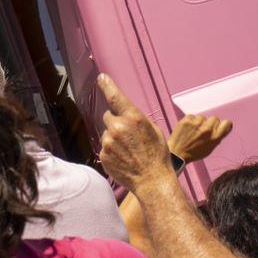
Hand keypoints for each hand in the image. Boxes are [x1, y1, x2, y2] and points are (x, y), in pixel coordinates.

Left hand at [97, 74, 173, 192]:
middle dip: (116, 122)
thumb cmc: (156, 154)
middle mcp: (118, 127)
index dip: (108, 86)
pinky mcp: (103, 155)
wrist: (152, 179)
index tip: (101, 78)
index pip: (116, 97)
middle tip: (128, 135)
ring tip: (129, 150)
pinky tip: (124, 158)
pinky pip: (104, 147)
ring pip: (106, 133)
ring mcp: (108, 142)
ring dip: (114, 138)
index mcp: (133, 118)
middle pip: (108, 116)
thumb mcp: (152, 130)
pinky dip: (112, 151)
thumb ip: (136, 120)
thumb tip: (124, 116)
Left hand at [167, 114, 232, 162]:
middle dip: (210, 123)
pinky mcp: (187, 120)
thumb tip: (221, 127)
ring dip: (199, 122)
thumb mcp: (210, 148)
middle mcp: (207, 130)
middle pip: (215, 118)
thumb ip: (217, 137)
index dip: (222, 125)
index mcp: (215, 137)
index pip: (227, 123)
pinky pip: (192, 116)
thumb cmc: (193, 153)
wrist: (176, 154)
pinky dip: (190, 121)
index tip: (218, 127)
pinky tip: (186, 129)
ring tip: (193, 131)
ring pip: (202, 117)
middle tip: (202, 131)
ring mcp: (197, 124)